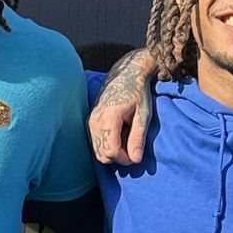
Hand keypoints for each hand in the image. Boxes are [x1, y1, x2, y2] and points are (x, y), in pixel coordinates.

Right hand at [89, 49, 157, 165]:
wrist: (127, 72)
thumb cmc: (138, 92)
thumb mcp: (144, 114)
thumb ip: (138, 137)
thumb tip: (136, 160)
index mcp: (109, 118)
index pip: (111, 151)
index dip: (125, 159)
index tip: (136, 155)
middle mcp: (95, 121)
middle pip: (102, 155)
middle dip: (118, 157)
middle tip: (132, 148)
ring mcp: (90, 121)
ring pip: (97, 151)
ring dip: (112, 152)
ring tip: (126, 140)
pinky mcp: (89, 121)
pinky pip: (94, 143)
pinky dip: (106, 145)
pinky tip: (118, 135)